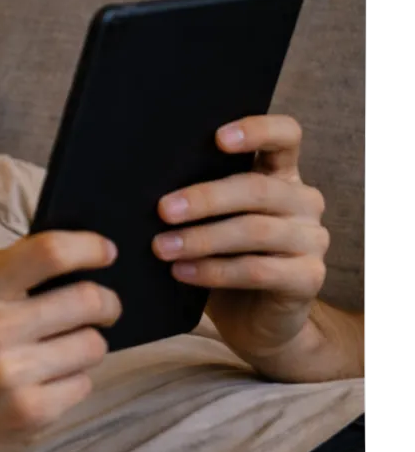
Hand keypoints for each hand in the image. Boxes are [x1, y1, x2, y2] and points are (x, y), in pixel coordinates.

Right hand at [0, 231, 121, 451]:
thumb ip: (0, 281)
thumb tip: (71, 261)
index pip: (48, 252)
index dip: (88, 247)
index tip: (106, 252)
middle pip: (87, 299)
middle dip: (106, 303)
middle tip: (104, 308)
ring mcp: (12, 374)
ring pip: (93, 345)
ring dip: (86, 347)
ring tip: (62, 353)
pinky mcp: (30, 413)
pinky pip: (82, 385)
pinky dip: (71, 384)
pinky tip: (43, 387)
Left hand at [152, 115, 329, 364]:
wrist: (253, 321)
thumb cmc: (221, 259)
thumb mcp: (210, 222)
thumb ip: (196, 198)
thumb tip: (140, 184)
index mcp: (281, 175)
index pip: (286, 136)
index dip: (257, 130)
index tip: (217, 138)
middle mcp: (303, 201)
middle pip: (258, 189)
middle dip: (205, 198)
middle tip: (162, 210)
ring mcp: (311, 239)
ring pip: (255, 231)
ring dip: (202, 239)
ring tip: (161, 248)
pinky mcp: (308, 277)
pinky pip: (258, 270)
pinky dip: (214, 271)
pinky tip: (181, 273)